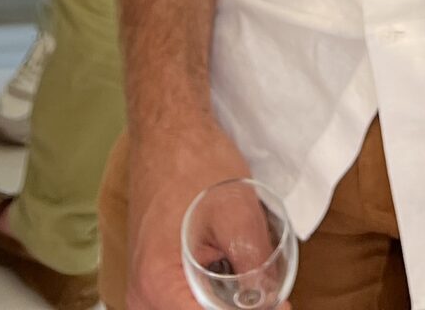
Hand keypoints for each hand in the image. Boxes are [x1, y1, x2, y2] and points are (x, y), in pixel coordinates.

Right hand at [125, 119, 276, 309]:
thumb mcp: (238, 214)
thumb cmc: (194, 162)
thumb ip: (256, 267)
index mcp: (157, 286)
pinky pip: (182, 303)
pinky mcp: (151, 280)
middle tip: (276, 301)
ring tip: (259, 289)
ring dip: (225, 306)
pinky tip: (238, 285)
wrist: (167, 132)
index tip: (281, 307)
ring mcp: (143, 290)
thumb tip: (273, 306)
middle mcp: (142, 296)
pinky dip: (210, 300)